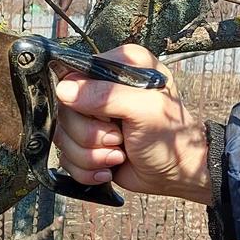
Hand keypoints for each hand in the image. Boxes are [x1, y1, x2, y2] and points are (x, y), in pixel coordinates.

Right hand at [53, 44, 210, 203]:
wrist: (176, 174)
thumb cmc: (170, 138)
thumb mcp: (146, 110)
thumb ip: (107, 96)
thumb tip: (65, 90)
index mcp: (120, 65)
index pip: (75, 75)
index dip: (82, 102)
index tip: (106, 118)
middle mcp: (103, 87)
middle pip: (65, 110)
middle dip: (90, 136)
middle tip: (118, 139)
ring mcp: (92, 117)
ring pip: (63, 136)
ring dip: (91, 155)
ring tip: (118, 155)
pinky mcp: (86, 142)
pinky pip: (66, 157)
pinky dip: (87, 168)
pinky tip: (109, 167)